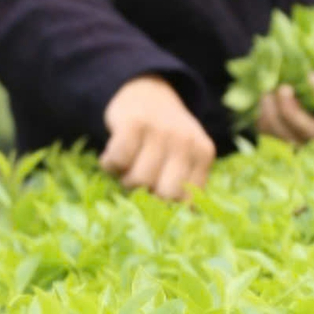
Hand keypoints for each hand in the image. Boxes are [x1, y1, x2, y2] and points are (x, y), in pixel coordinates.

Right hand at [99, 75, 215, 201]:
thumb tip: (180, 223)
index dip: (166, 205)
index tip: (155, 194)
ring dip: (125, 179)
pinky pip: (117, 160)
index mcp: (203, 153)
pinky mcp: (134, 122)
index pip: (186, 200)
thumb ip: (183, 183)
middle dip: (146, 195)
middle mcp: (186, 140)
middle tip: (140, 181)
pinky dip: (110, 164)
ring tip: (126, 166)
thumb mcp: (184, 155)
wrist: (145, 89)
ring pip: (138, 180)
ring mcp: (160, 130)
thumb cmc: (163, 136)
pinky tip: (113, 157)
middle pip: (164, 194)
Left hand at [254, 32, 313, 144]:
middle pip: (312, 133)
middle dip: (293, 112)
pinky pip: (273, 136)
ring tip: (265, 93)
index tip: (311, 74)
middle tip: (282, 88)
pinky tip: (262, 100)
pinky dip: (264, 120)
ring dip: (274, 116)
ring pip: (289, 138)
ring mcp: (312, 140)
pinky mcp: (292, 140)